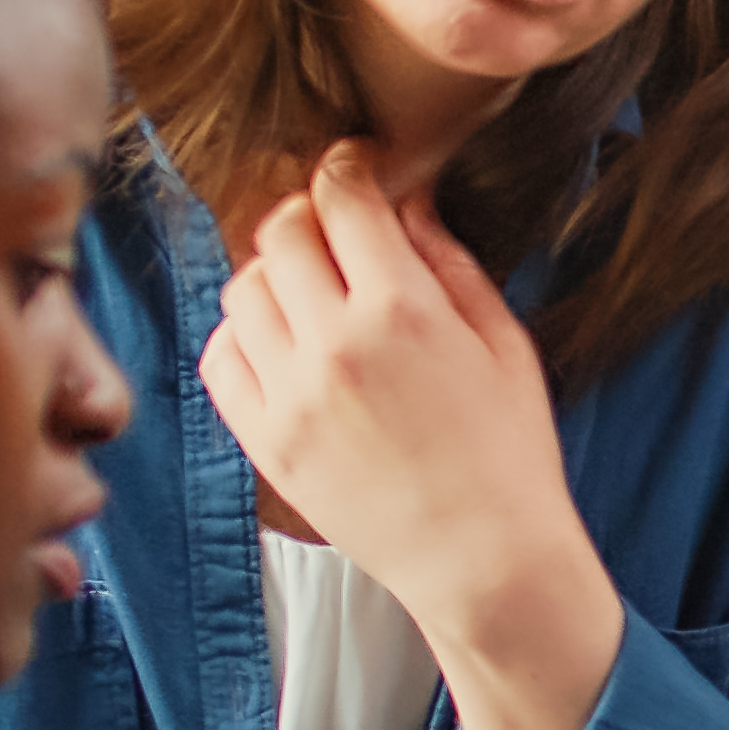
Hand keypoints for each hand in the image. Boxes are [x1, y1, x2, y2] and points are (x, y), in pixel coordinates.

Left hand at [197, 145, 624, 729]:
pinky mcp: (264, 442)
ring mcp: (291, 396)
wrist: (483, 561)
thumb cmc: (508, 454)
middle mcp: (334, 345)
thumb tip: (406, 201)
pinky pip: (220, 358)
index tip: (353, 169)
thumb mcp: (503, 342)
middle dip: (307, 216)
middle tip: (332, 230)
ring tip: (310, 294)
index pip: (341, 197)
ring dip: (273, 275)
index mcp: (403, 310)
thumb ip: (449, 261)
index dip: (346, 167)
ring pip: (242, 289)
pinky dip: (241, 336)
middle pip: (280, 232)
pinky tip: (281, 345)